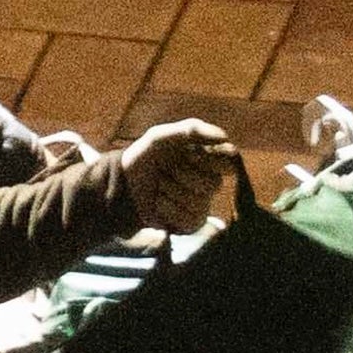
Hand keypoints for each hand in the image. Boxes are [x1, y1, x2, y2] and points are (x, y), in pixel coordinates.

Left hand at [118, 122, 234, 234]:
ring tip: (160, 186)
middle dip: (183, 174)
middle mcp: (208, 181)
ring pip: (199, 202)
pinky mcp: (191, 223)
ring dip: (170, 191)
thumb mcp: (161, 136)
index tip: (188, 153)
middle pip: (213, 183)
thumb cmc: (144, 157)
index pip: (228, 160)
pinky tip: (159, 202)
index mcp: (207, 158)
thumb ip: (191, 130)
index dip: (208, 158)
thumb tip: (225, 137)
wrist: (123, 184)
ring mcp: (202, 203)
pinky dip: (167, 208)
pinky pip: (188, 219)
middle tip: (166, 169)